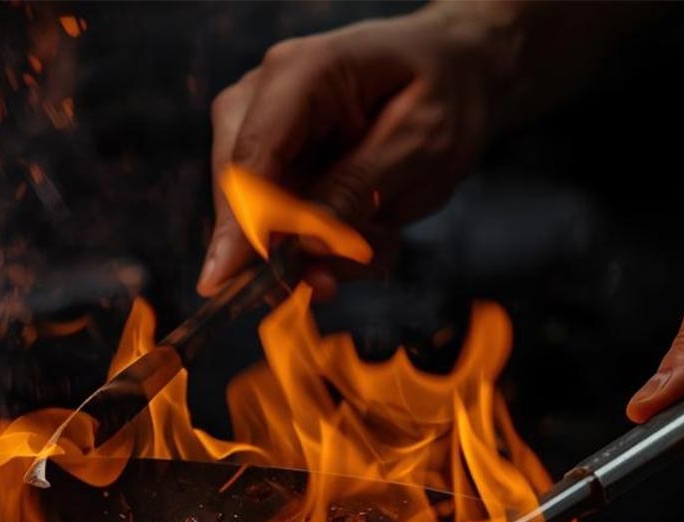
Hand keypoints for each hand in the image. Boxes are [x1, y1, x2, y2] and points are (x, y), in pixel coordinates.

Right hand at [199, 5, 505, 297]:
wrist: (458, 75)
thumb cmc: (446, 92)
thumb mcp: (423, 141)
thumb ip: (360, 189)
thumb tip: (305, 245)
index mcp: (301, 73)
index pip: (251, 156)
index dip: (239, 224)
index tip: (225, 281)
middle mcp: (266, 97)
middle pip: (239, 192)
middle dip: (284, 249)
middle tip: (329, 286)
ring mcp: (265, 132)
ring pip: (260, 220)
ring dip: (319, 251)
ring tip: (378, 238)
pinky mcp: (276, 166)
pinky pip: (283, 227)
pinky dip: (328, 245)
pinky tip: (372, 229)